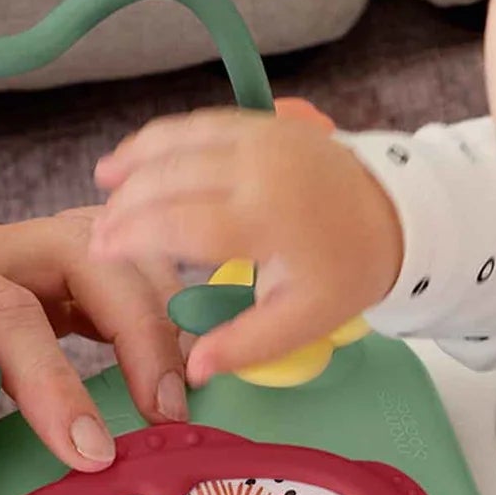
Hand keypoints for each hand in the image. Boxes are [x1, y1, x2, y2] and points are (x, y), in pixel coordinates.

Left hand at [0, 208, 187, 471]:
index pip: (7, 310)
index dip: (54, 380)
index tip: (89, 449)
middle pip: (84, 253)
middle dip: (139, 329)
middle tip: (165, 410)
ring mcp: (22, 252)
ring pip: (114, 246)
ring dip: (159, 311)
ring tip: (180, 388)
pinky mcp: (53, 271)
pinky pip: (121, 268)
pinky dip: (157, 306)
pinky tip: (176, 358)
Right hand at [89, 108, 404, 382]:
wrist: (397, 215)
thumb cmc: (346, 270)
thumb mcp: (303, 320)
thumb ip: (245, 344)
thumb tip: (192, 371)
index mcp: (265, 218)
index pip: (178, 222)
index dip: (132, 235)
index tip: (102, 251)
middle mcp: (259, 168)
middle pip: (169, 177)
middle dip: (126, 202)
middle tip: (99, 232)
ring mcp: (261, 138)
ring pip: (180, 140)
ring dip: (137, 159)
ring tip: (104, 179)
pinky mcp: (265, 123)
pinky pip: (202, 124)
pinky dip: (165, 138)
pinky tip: (142, 155)